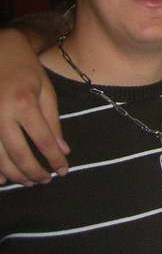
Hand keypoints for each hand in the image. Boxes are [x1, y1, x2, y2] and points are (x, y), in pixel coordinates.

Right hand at [0, 29, 68, 184]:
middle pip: (18, 154)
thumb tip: (63, 150)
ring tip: (30, 182)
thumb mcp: (47, 91)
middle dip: (34, 171)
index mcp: (24, 104)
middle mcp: (1, 115)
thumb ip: (54, 122)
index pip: (43, 140)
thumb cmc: (27, 71)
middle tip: (46, 181)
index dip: (54, 159)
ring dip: (15, 174)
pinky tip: (4, 178)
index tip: (63, 171)